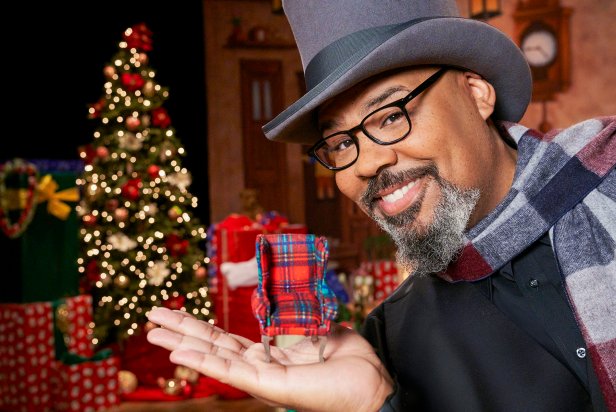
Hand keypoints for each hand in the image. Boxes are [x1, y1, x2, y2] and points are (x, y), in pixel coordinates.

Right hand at [146, 307, 392, 411]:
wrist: (372, 384)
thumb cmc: (352, 364)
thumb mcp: (322, 330)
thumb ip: (303, 318)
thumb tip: (299, 301)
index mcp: (271, 355)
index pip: (227, 341)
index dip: (201, 328)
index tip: (178, 314)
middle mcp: (260, 367)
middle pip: (212, 346)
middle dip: (181, 331)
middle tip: (151, 317)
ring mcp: (260, 378)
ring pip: (213, 358)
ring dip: (181, 343)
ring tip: (152, 331)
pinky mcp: (267, 385)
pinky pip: (229, 371)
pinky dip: (202, 361)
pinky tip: (178, 351)